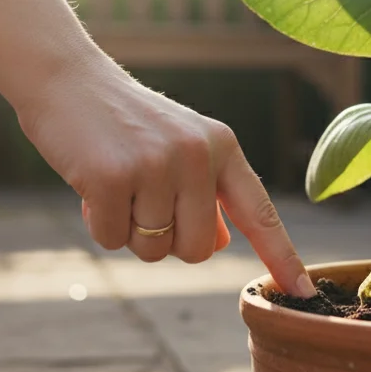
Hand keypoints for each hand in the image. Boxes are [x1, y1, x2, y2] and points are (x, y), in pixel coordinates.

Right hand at [18, 62, 315, 296]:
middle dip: (166, 242)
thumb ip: (204, 194)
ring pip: (152, 249)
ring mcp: (156, 164)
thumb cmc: (123, 122)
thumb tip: (220, 243)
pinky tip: (91, 184)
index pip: (259, 212)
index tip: (304, 293)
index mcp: (222, 146)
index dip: (282, 257)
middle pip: (197, 250)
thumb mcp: (178, 147)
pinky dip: (97, 223)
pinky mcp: (112, 177)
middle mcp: (197, 154)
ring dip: (128, 230)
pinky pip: (112, 239)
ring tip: (116, 184)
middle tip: (141, 200)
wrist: (66, 78)